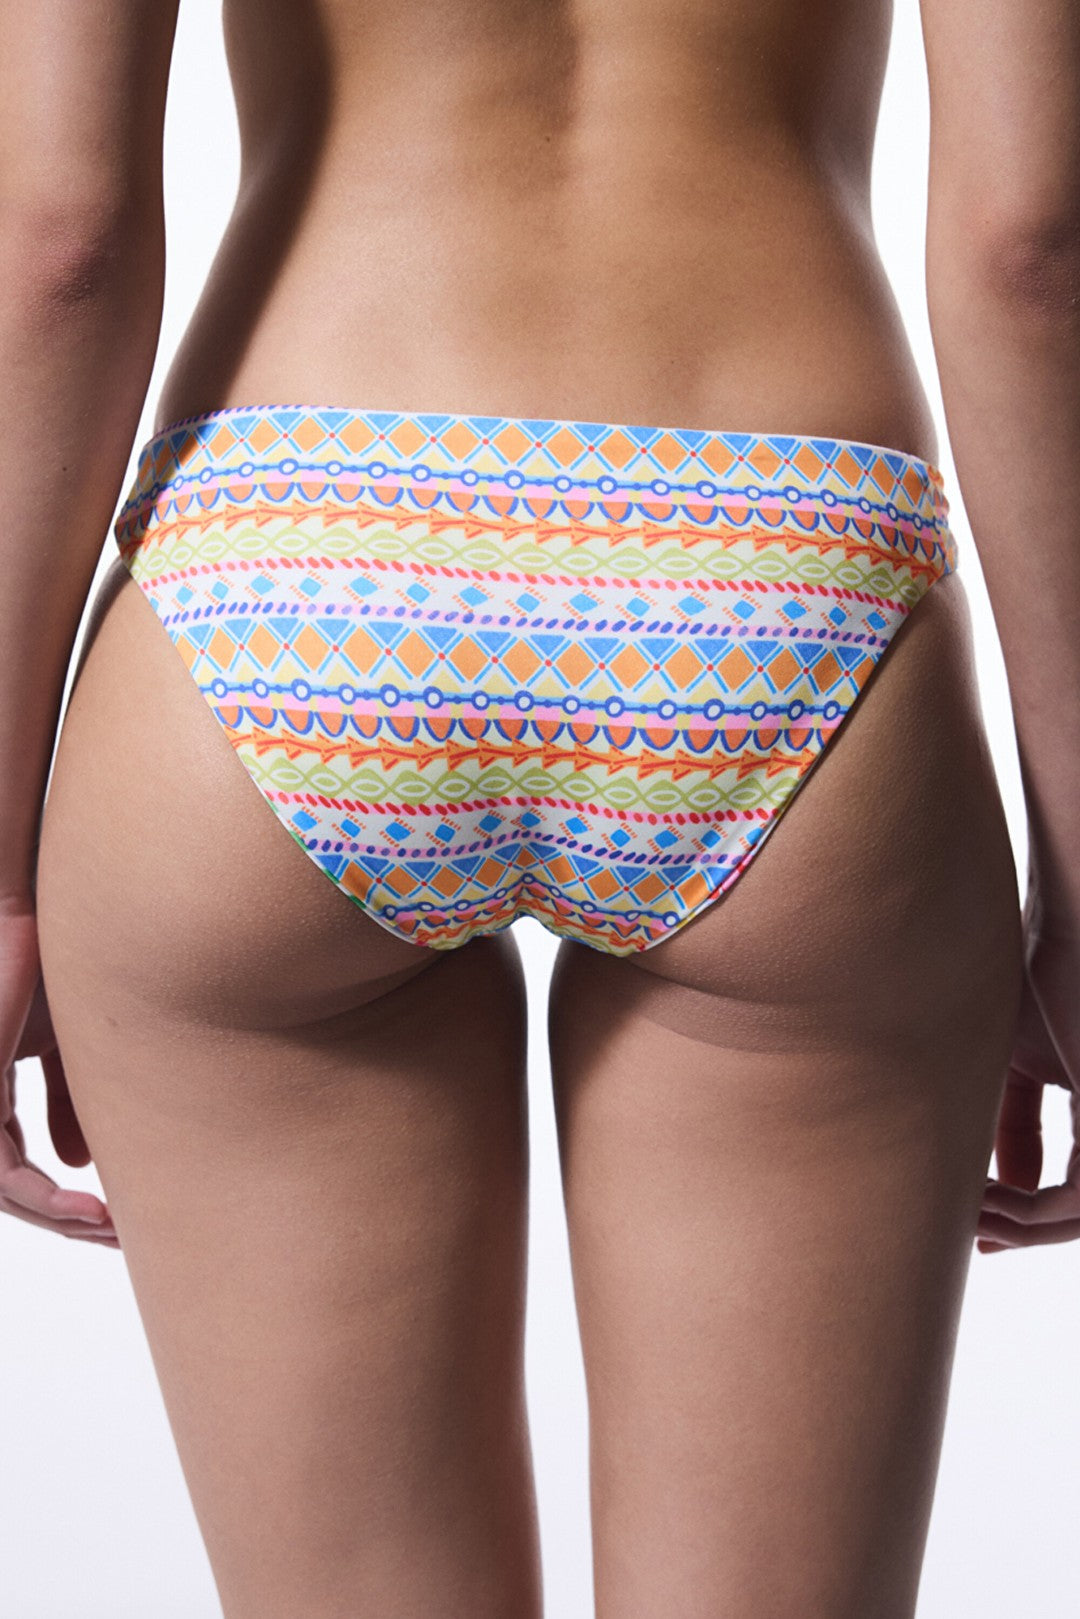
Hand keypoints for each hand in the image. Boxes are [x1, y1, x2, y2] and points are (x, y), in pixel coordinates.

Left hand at [0, 903, 118, 1245]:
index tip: (114, 1220)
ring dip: (59, 1217)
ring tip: (109, 1229)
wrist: (27, 921)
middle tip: (119, 1239)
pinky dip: (42, 1195)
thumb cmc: (47, 968)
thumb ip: (70, 1104)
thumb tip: (80, 1162)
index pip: (19, 1171)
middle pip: (14, 1191)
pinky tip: (84, 1204)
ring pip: (4, 1191)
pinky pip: (0, 1173)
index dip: (64, 1203)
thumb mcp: (66, 1047)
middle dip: (68, 1221)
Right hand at [977, 907, 1079, 1251]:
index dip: (1024, 1215)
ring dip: (1023, 1227)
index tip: (973, 1223)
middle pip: (1078, 1212)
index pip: (1073, 1188)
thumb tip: (1003, 1184)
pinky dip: (1032, 1210)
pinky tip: (986, 1198)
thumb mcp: (1015, 1067)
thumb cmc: (1040, 981)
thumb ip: (1013, 1125)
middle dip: (1023, 1230)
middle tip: (972, 1234)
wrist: (1070, 933)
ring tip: (972, 1217)